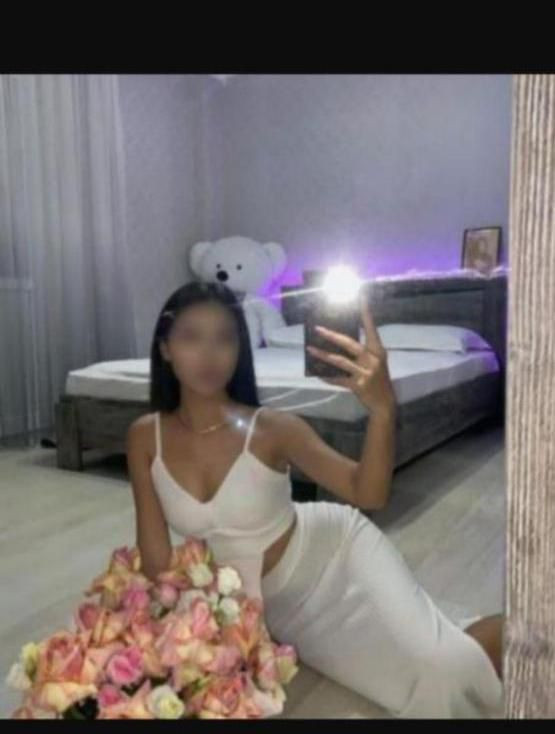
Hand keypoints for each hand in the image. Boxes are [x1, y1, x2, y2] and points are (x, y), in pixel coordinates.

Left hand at [306, 294, 395, 412]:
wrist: (385, 404)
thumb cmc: (379, 380)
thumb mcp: (377, 363)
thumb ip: (364, 352)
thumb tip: (341, 340)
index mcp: (378, 351)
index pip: (371, 329)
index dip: (366, 314)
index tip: (361, 298)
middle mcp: (372, 360)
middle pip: (349, 344)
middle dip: (332, 336)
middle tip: (318, 329)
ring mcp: (365, 373)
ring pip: (340, 361)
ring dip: (323, 355)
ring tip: (310, 349)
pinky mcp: (358, 386)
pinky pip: (338, 379)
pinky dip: (327, 376)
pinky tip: (317, 373)